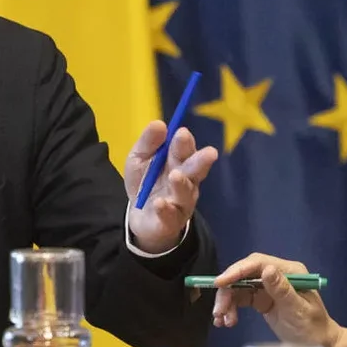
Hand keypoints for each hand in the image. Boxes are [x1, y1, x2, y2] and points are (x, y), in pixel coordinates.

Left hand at [124, 121, 217, 253]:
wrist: (140, 217)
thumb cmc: (145, 182)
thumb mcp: (139, 159)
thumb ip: (148, 143)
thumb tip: (159, 124)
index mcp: (179, 163)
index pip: (186, 150)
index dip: (186, 142)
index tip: (182, 133)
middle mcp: (186, 182)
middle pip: (195, 171)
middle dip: (199, 161)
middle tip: (208, 152)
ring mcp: (180, 203)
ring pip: (185, 193)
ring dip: (181, 184)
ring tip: (175, 175)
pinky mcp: (170, 222)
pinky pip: (169, 216)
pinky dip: (165, 209)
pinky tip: (160, 203)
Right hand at [208, 253, 341, 346]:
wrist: (320, 344)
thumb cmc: (312, 328)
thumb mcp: (297, 310)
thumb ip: (282, 290)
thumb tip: (266, 270)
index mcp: (289, 271)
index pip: (258, 263)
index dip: (237, 271)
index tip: (220, 283)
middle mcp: (277, 275)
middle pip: (245, 274)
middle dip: (228, 291)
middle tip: (218, 310)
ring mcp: (269, 287)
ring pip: (240, 287)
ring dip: (228, 302)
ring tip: (222, 320)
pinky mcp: (263, 300)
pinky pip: (242, 299)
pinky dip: (232, 309)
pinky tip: (226, 321)